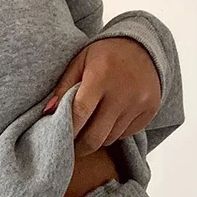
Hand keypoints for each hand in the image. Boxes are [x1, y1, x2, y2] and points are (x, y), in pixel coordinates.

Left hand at [42, 37, 161, 156]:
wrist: (143, 46)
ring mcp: (139, 103)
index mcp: (101, 77)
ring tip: (90, 130)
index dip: (67, 130)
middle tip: (71, 149)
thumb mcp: (81, 61)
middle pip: (96, 135)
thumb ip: (63, 86)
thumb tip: (47, 113)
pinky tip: (110, 121)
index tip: (59, 140)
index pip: (80, 113)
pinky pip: (126, 134)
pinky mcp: (150, 110)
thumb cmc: (105, 55)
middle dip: (80, 147)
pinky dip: (115, 132)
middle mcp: (122, 92)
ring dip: (98, 138)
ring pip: (111, 138)